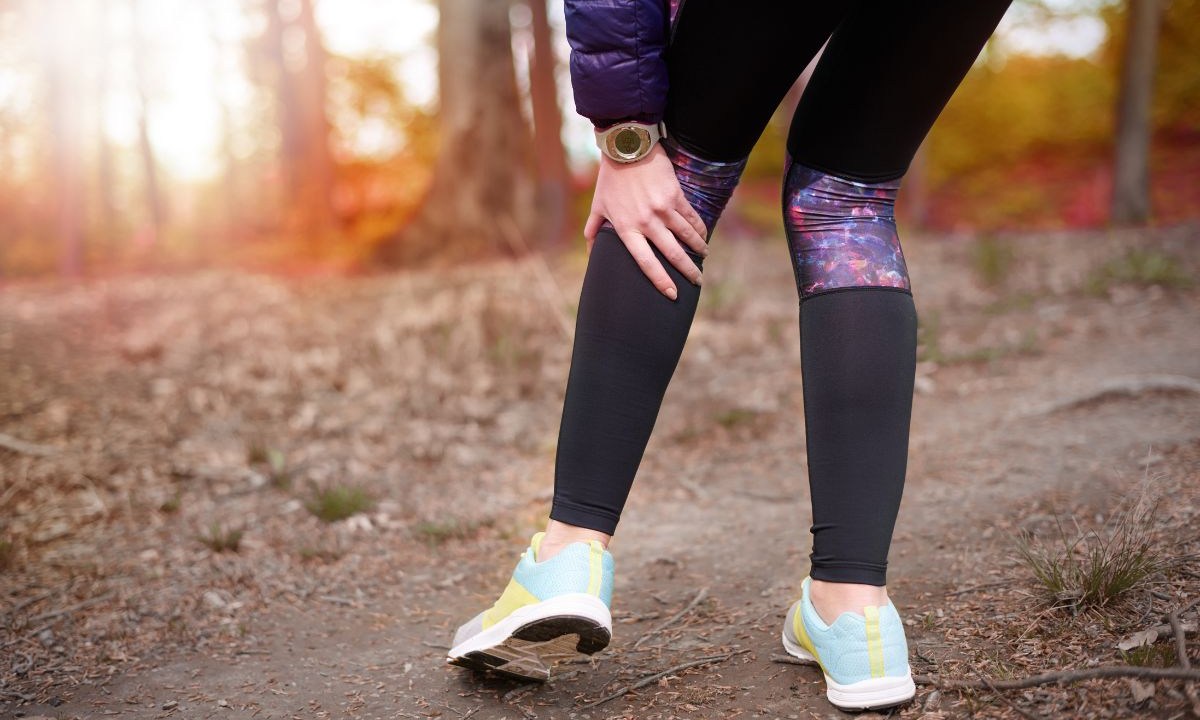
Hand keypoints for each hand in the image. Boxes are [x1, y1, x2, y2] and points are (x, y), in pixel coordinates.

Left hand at [583, 144, 708, 300]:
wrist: (627, 148)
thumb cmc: (610, 179)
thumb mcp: (598, 206)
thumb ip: (594, 231)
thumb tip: (591, 251)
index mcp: (627, 229)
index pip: (645, 262)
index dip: (660, 280)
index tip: (672, 295)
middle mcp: (647, 222)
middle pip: (672, 254)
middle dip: (687, 272)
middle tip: (696, 282)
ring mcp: (663, 209)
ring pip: (687, 237)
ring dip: (698, 250)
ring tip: (703, 259)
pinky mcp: (675, 195)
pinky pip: (691, 217)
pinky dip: (699, 229)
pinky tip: (703, 237)